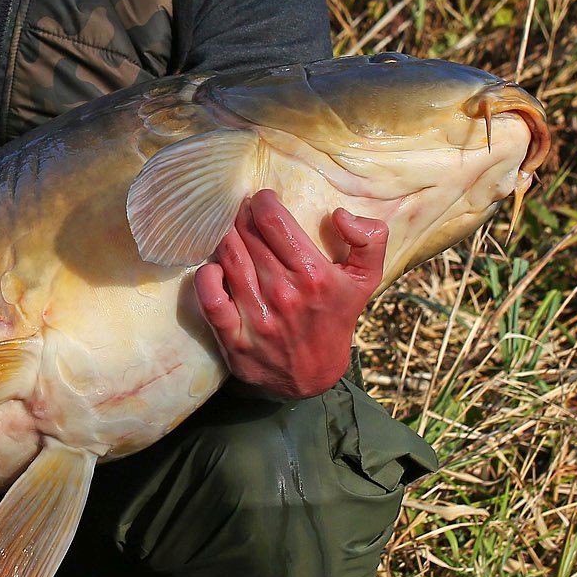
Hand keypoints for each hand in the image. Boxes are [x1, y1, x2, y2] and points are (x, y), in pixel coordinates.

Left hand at [194, 189, 386, 400]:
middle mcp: (284, 295)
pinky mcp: (235, 339)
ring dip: (225, 236)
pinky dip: (206, 277)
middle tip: (243, 210)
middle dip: (242, 214)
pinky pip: (210, 299)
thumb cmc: (336, 317)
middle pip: (248, 235)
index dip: (263, 202)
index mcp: (314, 276)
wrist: (314, 376)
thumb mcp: (366, 279)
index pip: (274, 221)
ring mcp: (257, 318)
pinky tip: (214, 267)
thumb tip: (340, 214)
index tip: (263, 200)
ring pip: (229, 258)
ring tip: (230, 231)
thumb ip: (370, 240)